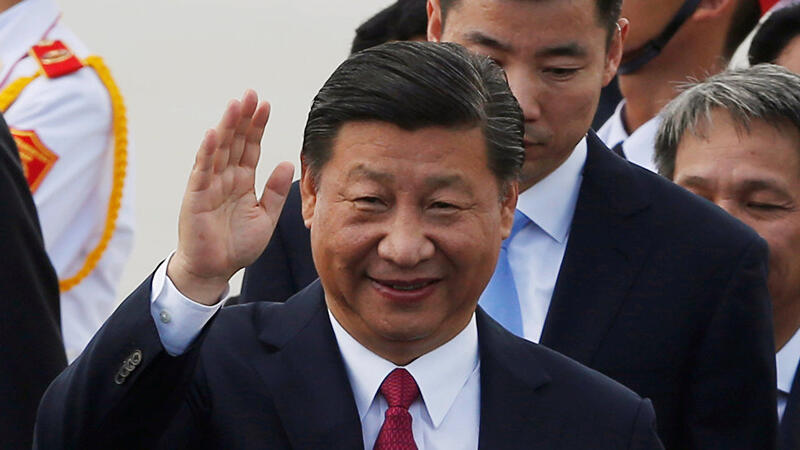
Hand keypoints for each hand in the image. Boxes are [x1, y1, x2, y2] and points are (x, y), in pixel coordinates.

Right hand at [168, 90, 293, 304]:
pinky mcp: (196, 197)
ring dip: (226, 127)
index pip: (250, 147)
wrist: (214, 270)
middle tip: (250, 94)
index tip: (266, 105)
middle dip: (242, 118)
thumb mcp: (266, 218)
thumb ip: (276, 192)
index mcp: (242, 181)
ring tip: (235, 105)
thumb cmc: (237, 246)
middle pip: (234, 142)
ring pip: (218, 150)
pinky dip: (207, 152)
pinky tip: (213, 133)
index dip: (257, 126)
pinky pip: (202, 171)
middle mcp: (225, 178)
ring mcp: (209, 185)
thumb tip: (288, 162)